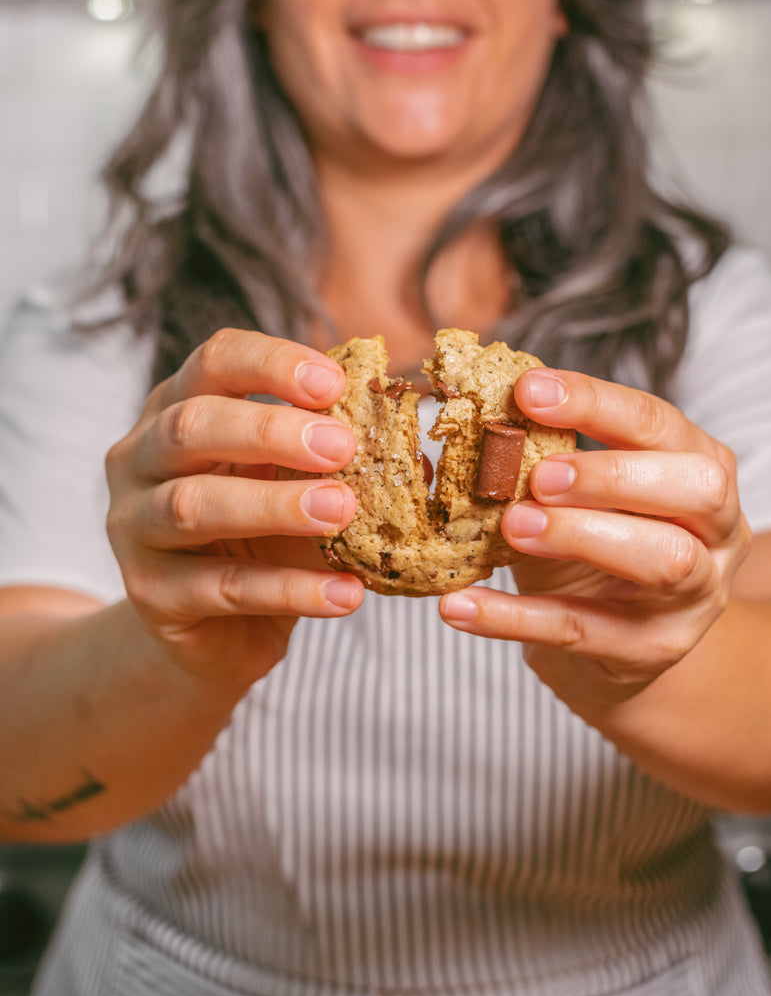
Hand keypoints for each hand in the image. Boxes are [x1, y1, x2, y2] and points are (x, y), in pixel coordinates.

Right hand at [105, 328, 363, 691]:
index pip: (214, 362)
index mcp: (177, 410)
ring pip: (193, 506)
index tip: (336, 384)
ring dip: (275, 505)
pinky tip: (346, 593)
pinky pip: (222, 587)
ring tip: (343, 511)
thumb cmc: (258, 539)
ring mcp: (134, 527)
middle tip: (343, 448)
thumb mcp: (289, 484)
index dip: (272, 364)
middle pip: (192, 426)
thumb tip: (411, 443)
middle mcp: (140, 459)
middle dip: (271, 431)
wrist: (212, 633)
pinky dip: (289, 589)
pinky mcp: (149, 594)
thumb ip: (325, 457)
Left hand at [439, 369, 751, 705]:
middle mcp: (717, 530)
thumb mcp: (578, 498)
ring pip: (663, 560)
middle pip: (695, 488)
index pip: (659, 423)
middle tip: (539, 477)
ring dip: (580, 535)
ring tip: (511, 527)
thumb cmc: (597, 550)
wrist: (617, 644)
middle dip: (611, 474)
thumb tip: (476, 418)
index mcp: (699, 469)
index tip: (527, 391)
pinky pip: (582, 630)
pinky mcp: (651, 651)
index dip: (596, 402)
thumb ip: (546, 460)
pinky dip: (514, 618)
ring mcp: (696, 596)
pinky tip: (458, 605)